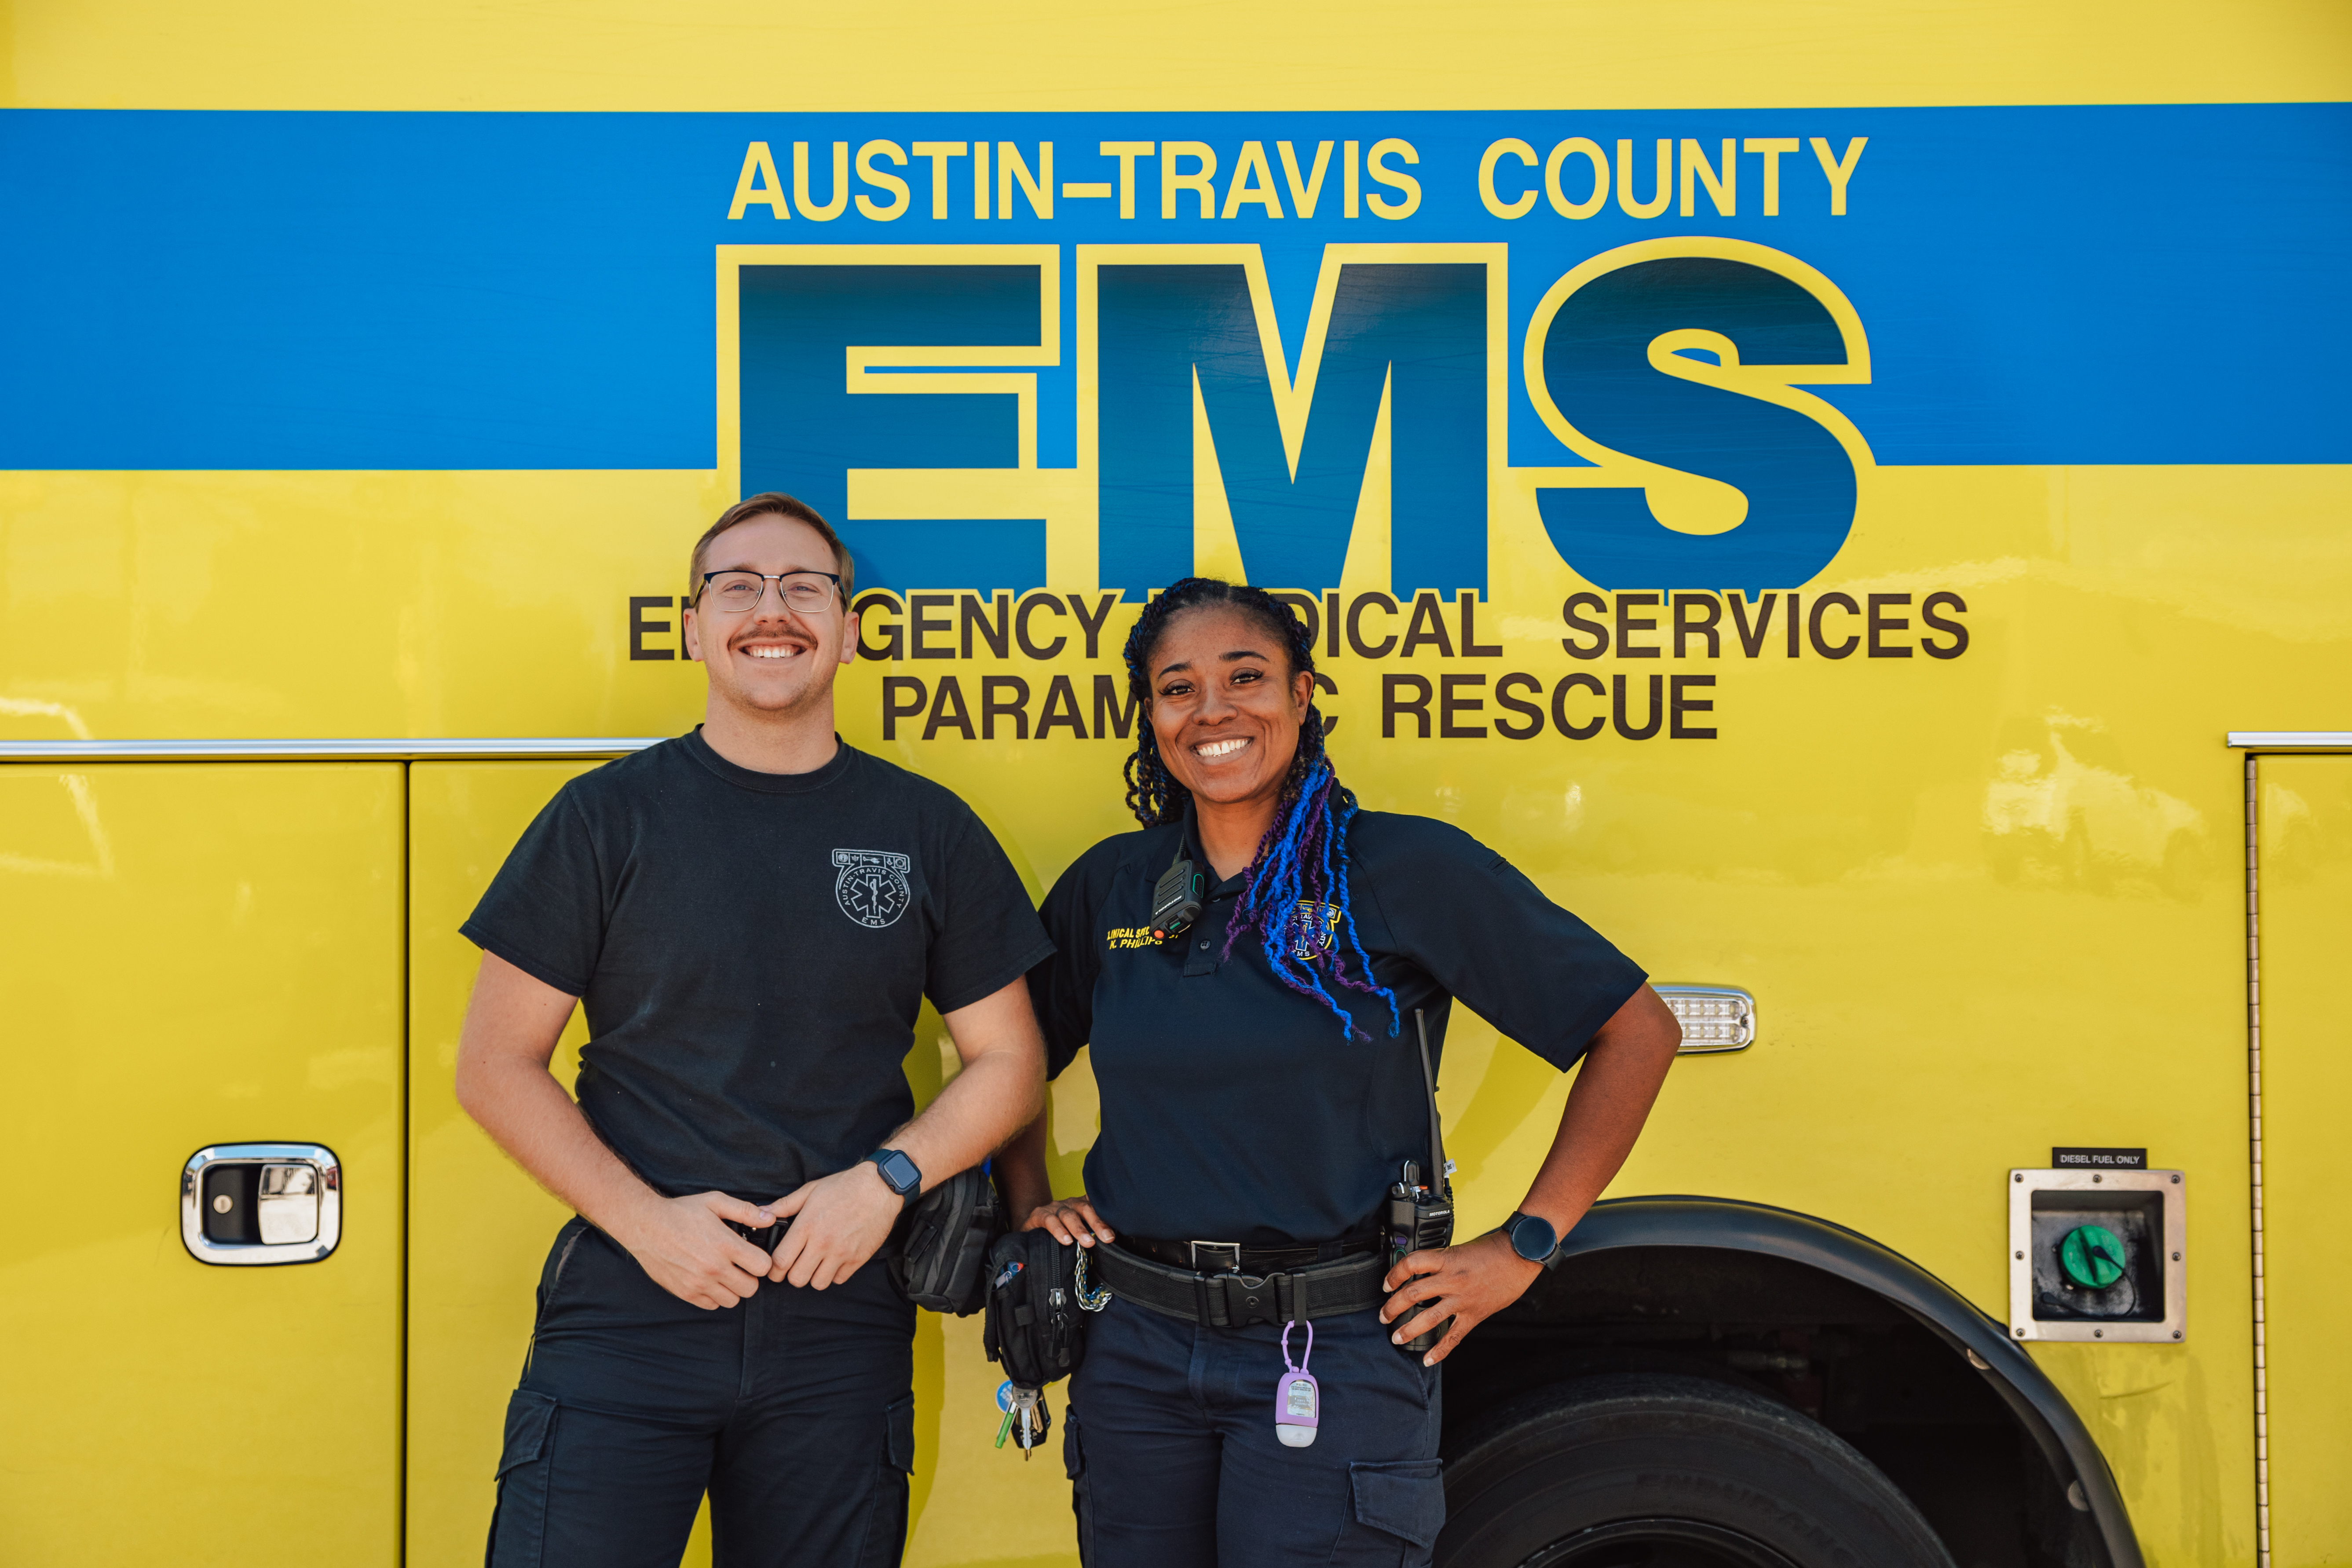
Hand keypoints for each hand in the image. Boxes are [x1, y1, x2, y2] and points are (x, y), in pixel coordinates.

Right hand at [611, 1191, 778, 1309]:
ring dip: (733, 1288)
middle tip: (740, 1265)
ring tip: (725, 1272)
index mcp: (725, 1245)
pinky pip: (712, 1305)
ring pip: (733, 1300)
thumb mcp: (715, 1201)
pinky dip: (715, 1296)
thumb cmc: (681, 1212)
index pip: (763, 1267)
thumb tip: (771, 1218)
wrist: (645, 1226)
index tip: (754, 1255)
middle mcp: (714, 1268)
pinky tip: (710, 1279)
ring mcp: (699, 1283)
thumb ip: (745, 1210)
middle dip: (750, 1277)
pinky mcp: (686, 1293)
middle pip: (751, 1288)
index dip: (762, 1261)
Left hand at [765, 1163, 904, 1288]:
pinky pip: (839, 1279)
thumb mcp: (810, 1190)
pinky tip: (834, 1260)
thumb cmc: (844, 1186)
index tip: (775, 1268)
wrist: (880, 1187)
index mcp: (807, 1226)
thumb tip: (762, 1214)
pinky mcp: (858, 1258)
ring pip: (818, 1283)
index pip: (780, 1261)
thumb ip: (784, 1205)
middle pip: (797, 1279)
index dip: (773, 1270)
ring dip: (814, 1276)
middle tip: (795, 1266)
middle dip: (792, 1275)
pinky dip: (834, 1274)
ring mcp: (842, 1252)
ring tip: (815, 1263)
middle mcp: (823, 1243)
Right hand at [1021, 1195, 1114, 1247]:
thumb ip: (1093, 1236)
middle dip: (1098, 1224)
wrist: (1032, 1233)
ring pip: (1069, 1215)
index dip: (1108, 1218)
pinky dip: (1058, 1230)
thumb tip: (1111, 1246)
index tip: (1115, 1234)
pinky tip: (1066, 1240)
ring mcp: (1055, 1207)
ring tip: (1088, 1242)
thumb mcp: (1080, 1233)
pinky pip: (1049, 1220)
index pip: (1098, 1207)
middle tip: (1107, 1238)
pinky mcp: (1039, 1214)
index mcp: (1084, 1206)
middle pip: (1086, 1209)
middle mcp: (1071, 1204)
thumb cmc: (1061, 1233)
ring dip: (1079, 1229)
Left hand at [1378, 1231, 1542, 1365]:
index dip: (1393, 1274)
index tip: (1386, 1283)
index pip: (1410, 1264)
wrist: (1520, 1255)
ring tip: (1396, 1337)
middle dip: (1393, 1307)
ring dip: (1408, 1329)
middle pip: (1412, 1294)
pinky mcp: (1474, 1314)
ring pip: (1428, 1318)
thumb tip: (1422, 1271)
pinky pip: (1453, 1336)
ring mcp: (1462, 1299)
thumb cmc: (1492, 1249)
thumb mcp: (1460, 1248)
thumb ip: (1441, 1261)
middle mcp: (1451, 1279)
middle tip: (1384, 1315)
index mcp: (1446, 1259)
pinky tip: (1428, 1359)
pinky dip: (1440, 1350)